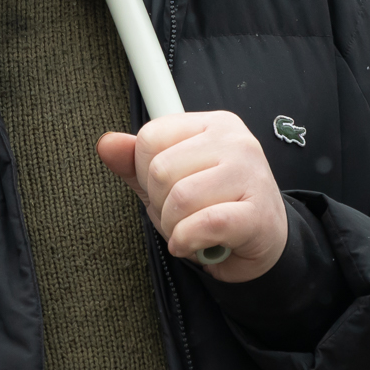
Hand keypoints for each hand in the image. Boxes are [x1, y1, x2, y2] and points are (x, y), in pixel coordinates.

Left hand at [96, 111, 288, 282]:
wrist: (263, 242)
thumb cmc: (215, 207)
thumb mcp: (169, 183)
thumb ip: (135, 164)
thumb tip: (107, 143)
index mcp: (211, 124)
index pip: (150, 137)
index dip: (144, 172)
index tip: (165, 190)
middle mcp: (234, 140)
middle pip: (161, 170)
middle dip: (159, 204)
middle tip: (180, 216)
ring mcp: (249, 173)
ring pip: (180, 198)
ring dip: (174, 227)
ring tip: (190, 230)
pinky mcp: (258, 212)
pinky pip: (205, 224)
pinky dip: (188, 240)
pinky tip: (194, 245)